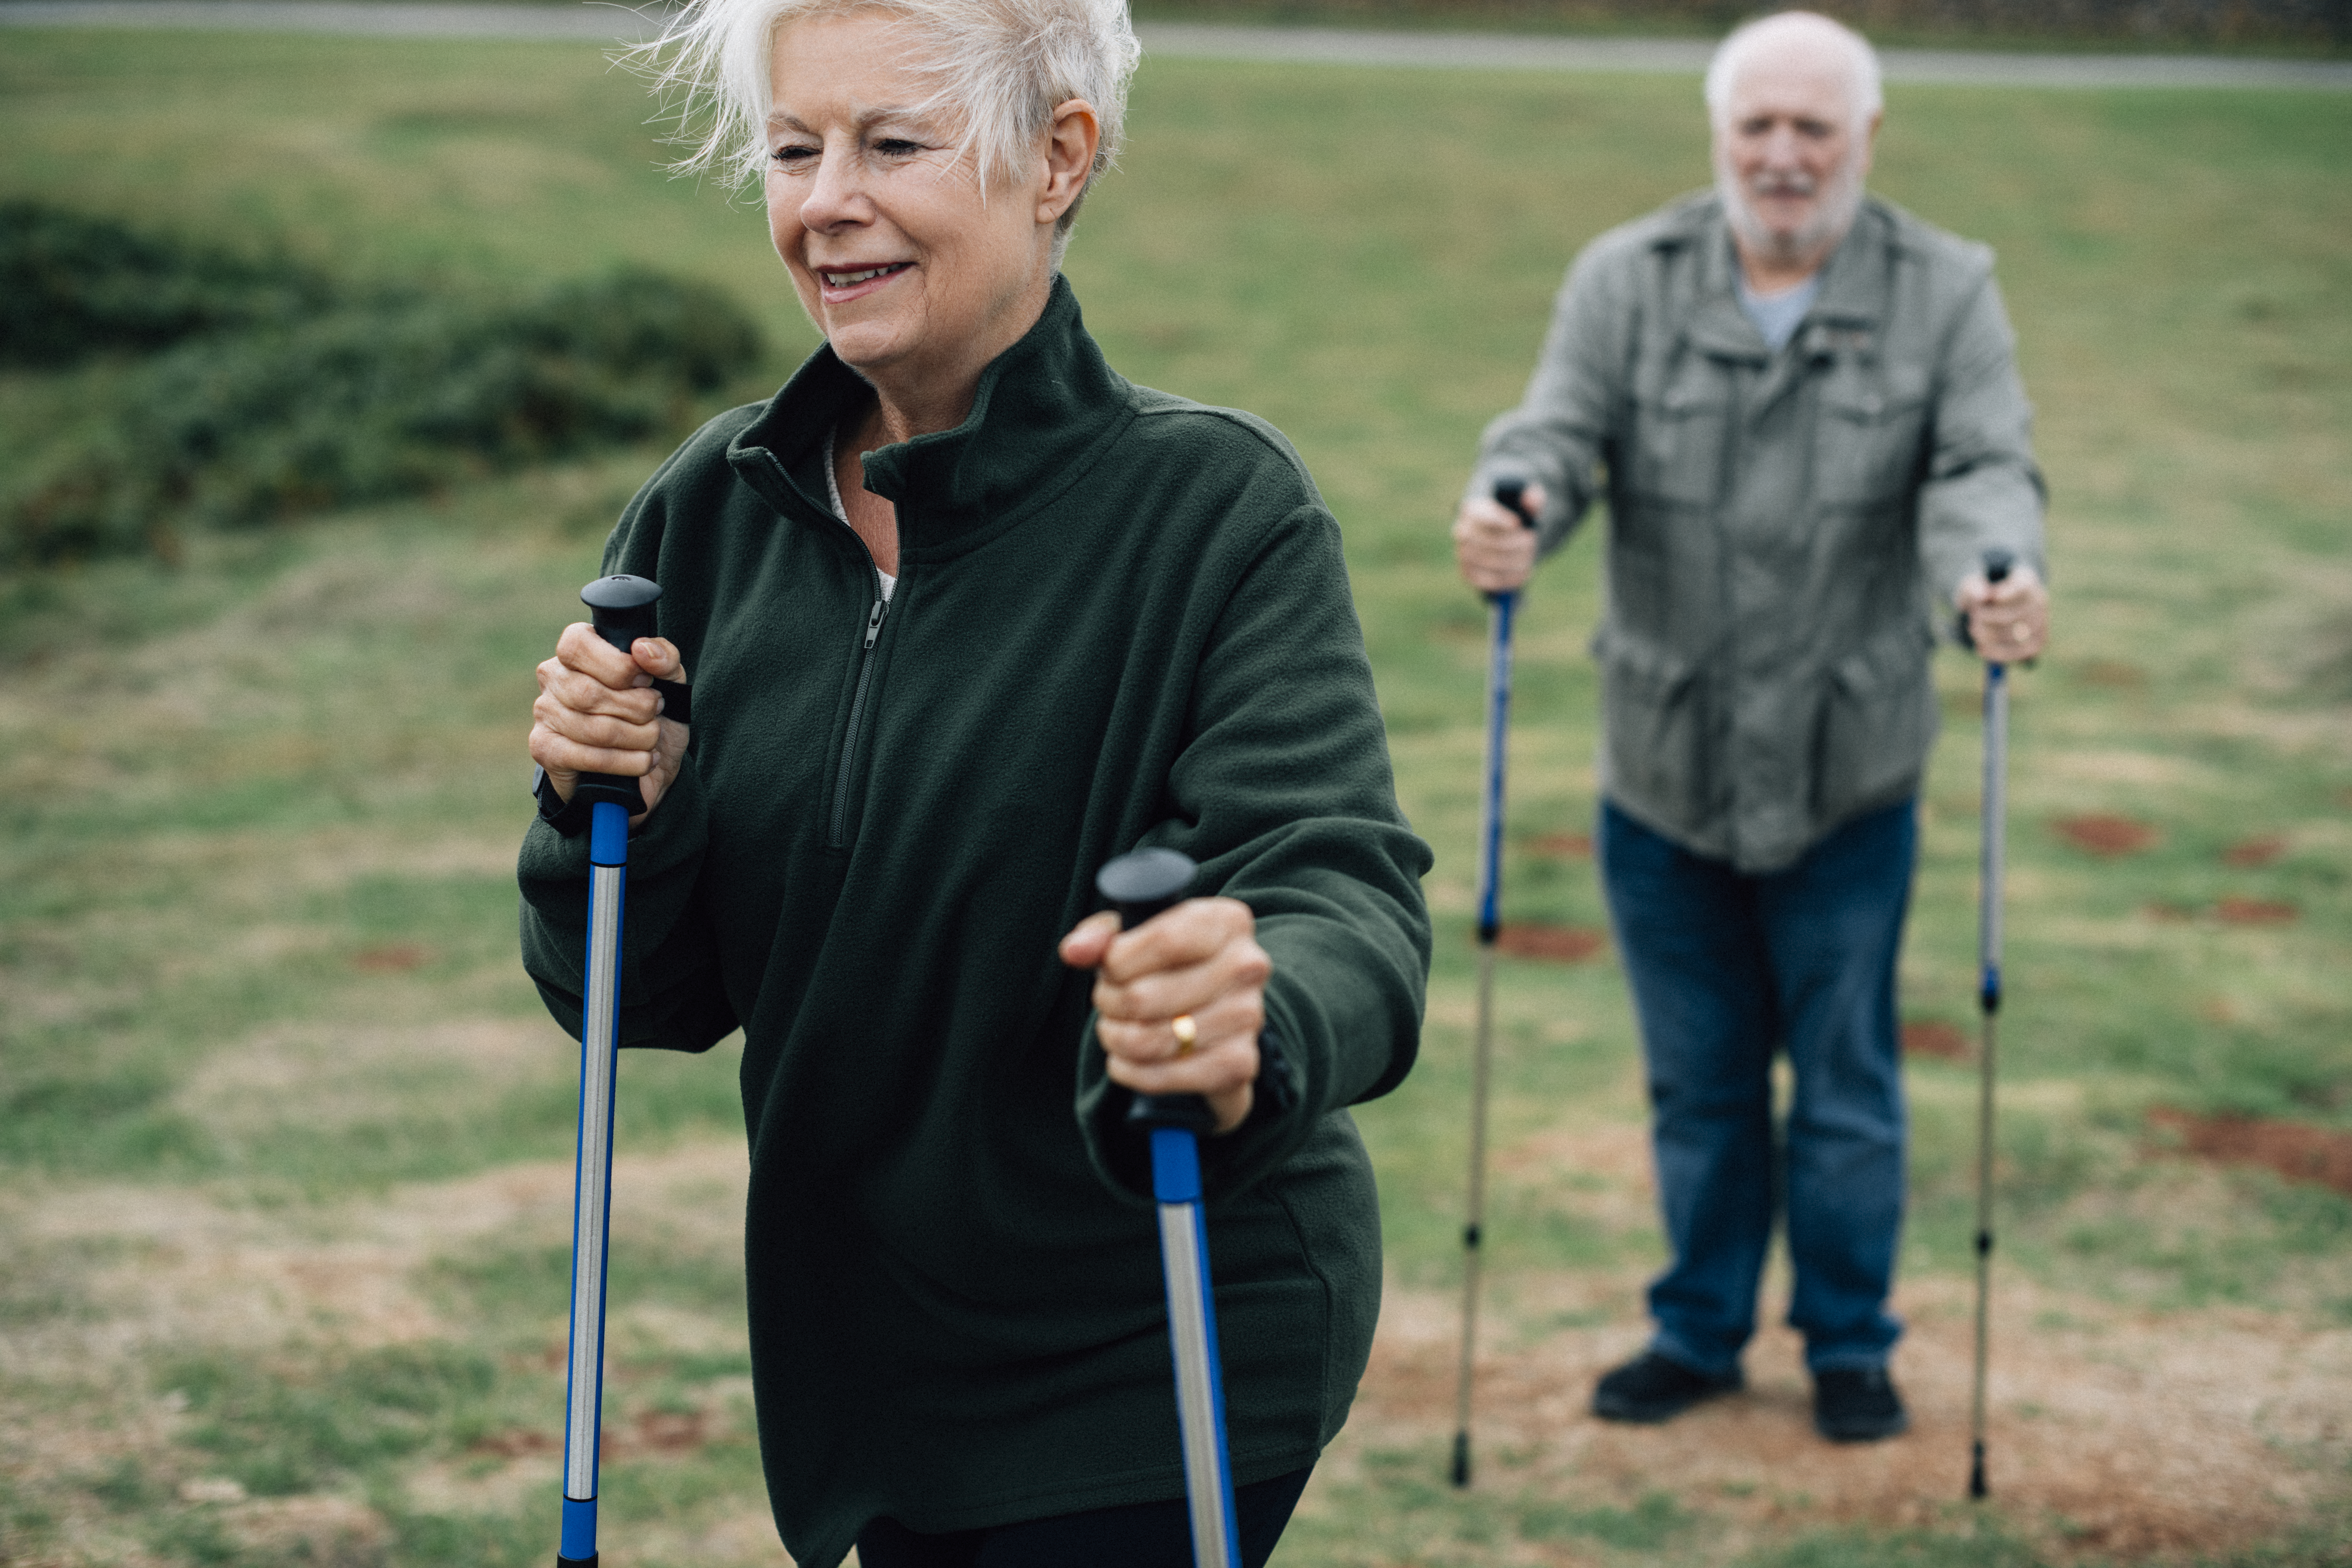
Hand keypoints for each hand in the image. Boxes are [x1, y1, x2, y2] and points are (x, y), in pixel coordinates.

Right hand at [529, 622, 690, 822]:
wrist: (653, 762)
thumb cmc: (655, 713)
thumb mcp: (670, 681)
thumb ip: (665, 658)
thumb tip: (642, 649)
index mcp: (576, 650)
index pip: (577, 645)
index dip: (618, 666)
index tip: (646, 681)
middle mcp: (552, 677)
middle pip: (589, 693)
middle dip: (637, 708)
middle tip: (655, 713)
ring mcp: (545, 713)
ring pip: (593, 729)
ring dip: (637, 738)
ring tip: (652, 738)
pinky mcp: (545, 749)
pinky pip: (587, 758)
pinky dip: (626, 762)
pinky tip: (643, 760)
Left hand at [1059, 897, 1269, 1134]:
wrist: (1219, 1018)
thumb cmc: (1170, 966)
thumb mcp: (1136, 936)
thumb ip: (1102, 936)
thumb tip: (1075, 950)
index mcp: (1228, 921)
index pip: (1164, 941)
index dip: (1117, 961)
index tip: (1106, 967)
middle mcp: (1247, 966)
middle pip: (1144, 997)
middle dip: (1108, 1002)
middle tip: (1106, 1000)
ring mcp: (1248, 1017)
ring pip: (1148, 1040)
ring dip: (1115, 1037)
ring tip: (1114, 1027)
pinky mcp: (1239, 1064)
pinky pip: (1161, 1075)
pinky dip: (1129, 1070)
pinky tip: (1125, 1059)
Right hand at [1451, 482, 1544, 594]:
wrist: (1495, 536)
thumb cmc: (1511, 518)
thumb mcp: (1522, 506)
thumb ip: (1531, 500)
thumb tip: (1533, 498)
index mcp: (1472, 510)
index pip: (1482, 516)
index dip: (1500, 520)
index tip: (1518, 524)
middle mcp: (1462, 532)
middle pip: (1491, 541)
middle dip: (1517, 543)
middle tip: (1531, 540)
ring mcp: (1463, 554)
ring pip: (1492, 562)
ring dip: (1516, 561)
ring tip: (1529, 556)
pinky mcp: (1468, 574)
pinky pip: (1489, 580)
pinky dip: (1509, 578)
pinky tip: (1522, 571)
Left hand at [1957, 562, 2048, 662]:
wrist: (1996, 607)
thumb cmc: (1983, 595)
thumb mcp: (1972, 587)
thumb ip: (1972, 588)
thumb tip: (1980, 596)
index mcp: (2025, 580)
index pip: (2022, 587)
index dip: (2009, 593)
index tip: (1992, 597)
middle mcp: (2038, 600)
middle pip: (2016, 614)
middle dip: (1989, 618)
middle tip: (1973, 618)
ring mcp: (2042, 621)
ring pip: (2018, 635)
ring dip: (1990, 637)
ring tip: (1974, 631)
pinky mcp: (2038, 641)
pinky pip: (2022, 652)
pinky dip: (1999, 653)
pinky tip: (1982, 649)